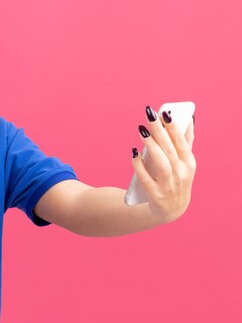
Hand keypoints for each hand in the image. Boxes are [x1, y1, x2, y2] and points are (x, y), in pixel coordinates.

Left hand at [131, 106, 195, 223]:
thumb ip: (186, 143)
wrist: (171, 210)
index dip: (174, 127)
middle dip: (159, 131)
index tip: (165, 113)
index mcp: (189, 164)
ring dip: (151, 145)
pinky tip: (133, 152)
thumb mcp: (185, 164)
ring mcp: (169, 186)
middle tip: (149, 115)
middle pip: (169, 149)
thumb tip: (188, 120)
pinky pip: (145, 178)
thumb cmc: (177, 180)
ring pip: (161, 162)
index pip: (182, 142)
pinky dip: (139, 165)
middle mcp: (181, 174)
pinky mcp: (155, 195)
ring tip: (141, 130)